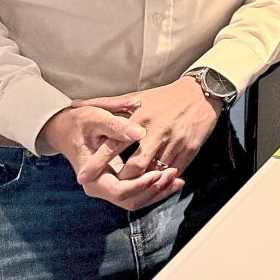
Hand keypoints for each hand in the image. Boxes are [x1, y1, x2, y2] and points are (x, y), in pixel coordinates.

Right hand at [40, 106, 180, 210]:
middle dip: (153, 190)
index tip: (159, 172)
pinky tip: (172, 178)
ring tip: (177, 177)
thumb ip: (116, 126)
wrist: (67, 127)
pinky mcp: (118, 182)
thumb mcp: (95, 119)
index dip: (140, 184)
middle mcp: (100, 186)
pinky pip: (139, 192)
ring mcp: (109, 186)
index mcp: (92, 176)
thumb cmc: (80, 122)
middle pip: (131, 200)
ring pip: (137, 200)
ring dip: (157, 191)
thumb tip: (138, 132)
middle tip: (173, 173)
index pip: (119, 190)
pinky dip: (155, 188)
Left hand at [76, 76, 220, 182]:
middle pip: (135, 166)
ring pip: (154, 173)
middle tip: (111, 185)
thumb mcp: (138, 97)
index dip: (98, 163)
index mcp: (141, 118)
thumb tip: (77, 104)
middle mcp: (158, 132)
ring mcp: (175, 142)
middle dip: (121, 180)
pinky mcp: (190, 150)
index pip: (115, 145)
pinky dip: (161, 179)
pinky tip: (153, 180)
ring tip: (131, 186)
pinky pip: (173, 172)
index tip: (83, 177)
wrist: (202, 93)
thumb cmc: (167, 97)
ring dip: (142, 182)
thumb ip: (108, 104)